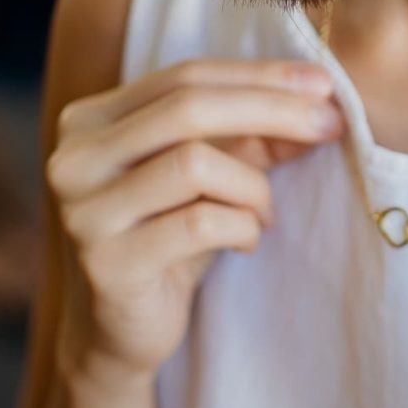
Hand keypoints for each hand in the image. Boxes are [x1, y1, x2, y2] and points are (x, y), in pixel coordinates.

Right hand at [47, 59, 343, 387]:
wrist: (124, 332)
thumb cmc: (173, 241)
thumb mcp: (217, 178)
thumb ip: (256, 136)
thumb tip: (321, 99)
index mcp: (93, 121)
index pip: (185, 76)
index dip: (260, 75)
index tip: (324, 83)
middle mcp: (75, 158)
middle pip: (187, 107)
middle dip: (272, 109)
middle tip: (331, 124)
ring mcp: (85, 211)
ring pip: (194, 163)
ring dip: (254, 187)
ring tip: (265, 214)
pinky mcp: (108, 263)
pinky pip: (200, 224)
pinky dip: (243, 227)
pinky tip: (247, 242)